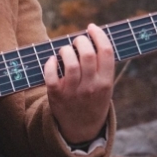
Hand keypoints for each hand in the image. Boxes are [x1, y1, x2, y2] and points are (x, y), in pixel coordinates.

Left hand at [43, 24, 113, 145]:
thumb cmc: (93, 99)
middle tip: (77, 41)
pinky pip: (51, 76)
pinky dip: (50, 64)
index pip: (106, 52)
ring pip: (70, 63)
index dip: (99, 35)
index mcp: (106, 82)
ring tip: (65, 50)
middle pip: (87, 54)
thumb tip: (93, 36)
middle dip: (80, 41)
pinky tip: (52, 61)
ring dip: (65, 50)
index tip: (91, 27)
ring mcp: (73, 92)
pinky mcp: (56, 96)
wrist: (81, 129)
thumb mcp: (105, 86)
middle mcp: (91, 87)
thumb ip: (102, 65)